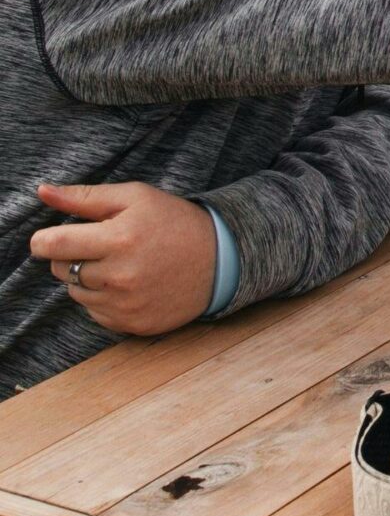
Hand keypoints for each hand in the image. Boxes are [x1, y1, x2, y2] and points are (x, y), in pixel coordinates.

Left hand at [29, 182, 217, 336]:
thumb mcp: (136, 198)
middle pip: (61, 269)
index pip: (51, 245)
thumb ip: (85, 197)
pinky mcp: (132, 324)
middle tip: (103, 246)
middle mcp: (119, 276)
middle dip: (73, 255)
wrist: (221, 259)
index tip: (53, 237)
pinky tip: (130, 285)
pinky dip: (104, 299)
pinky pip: (95, 313)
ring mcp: (125, 305)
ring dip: (89, 279)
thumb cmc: (174, 222)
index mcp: (118, 239)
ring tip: (122, 265)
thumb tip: (42, 191)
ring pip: (76, 293)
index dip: (44, 240)